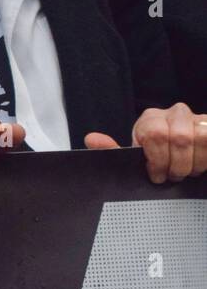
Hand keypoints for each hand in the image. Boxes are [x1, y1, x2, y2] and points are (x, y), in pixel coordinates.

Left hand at [84, 103, 206, 183]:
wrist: (184, 154)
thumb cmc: (158, 157)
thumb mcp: (136, 156)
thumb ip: (114, 150)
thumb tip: (92, 139)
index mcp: (151, 118)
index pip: (154, 135)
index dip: (157, 160)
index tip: (156, 174)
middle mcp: (175, 112)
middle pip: (179, 138)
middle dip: (176, 165)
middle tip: (172, 176)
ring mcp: (198, 118)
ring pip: (200, 139)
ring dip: (194, 163)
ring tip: (186, 171)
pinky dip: (206, 160)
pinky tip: (199, 164)